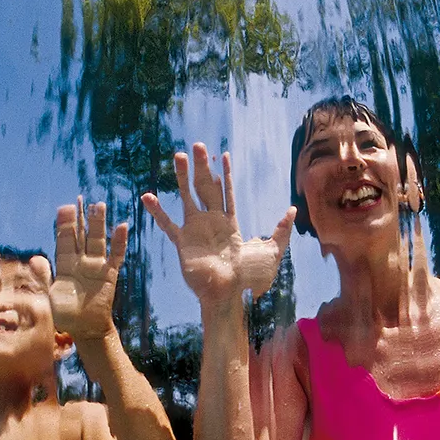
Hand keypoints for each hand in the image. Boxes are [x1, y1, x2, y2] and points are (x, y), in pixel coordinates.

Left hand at [51, 198, 127, 340]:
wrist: (86, 329)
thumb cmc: (65, 315)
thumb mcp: (49, 295)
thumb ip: (43, 277)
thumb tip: (35, 258)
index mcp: (64, 265)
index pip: (64, 240)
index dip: (64, 224)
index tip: (64, 207)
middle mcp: (81, 262)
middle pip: (81, 235)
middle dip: (81, 218)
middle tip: (81, 199)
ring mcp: (96, 266)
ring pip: (98, 240)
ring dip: (99, 224)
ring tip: (99, 205)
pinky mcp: (109, 274)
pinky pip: (116, 256)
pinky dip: (119, 242)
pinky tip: (122, 227)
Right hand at [141, 143, 295, 304]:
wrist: (227, 293)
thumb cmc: (249, 277)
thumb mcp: (271, 252)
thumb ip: (281, 231)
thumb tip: (292, 210)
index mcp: (230, 222)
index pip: (226, 192)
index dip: (224, 173)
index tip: (222, 154)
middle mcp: (211, 222)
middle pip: (205, 187)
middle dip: (202, 166)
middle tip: (198, 145)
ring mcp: (195, 230)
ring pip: (187, 197)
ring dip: (182, 177)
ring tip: (179, 156)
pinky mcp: (182, 242)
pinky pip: (167, 224)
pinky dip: (157, 211)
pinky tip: (147, 196)